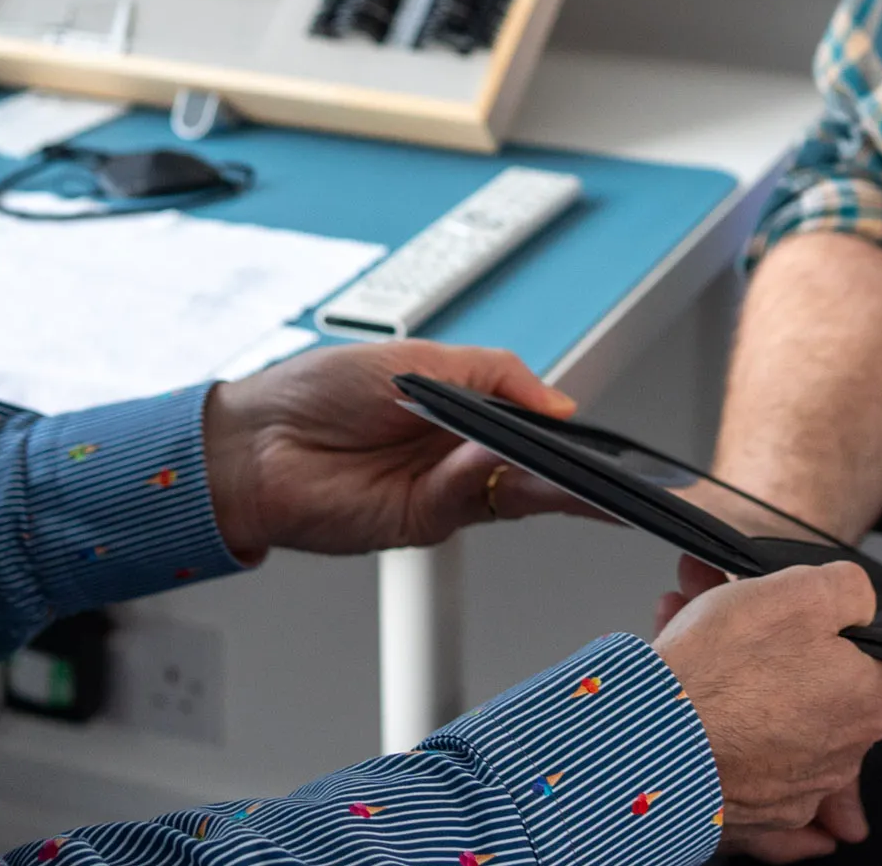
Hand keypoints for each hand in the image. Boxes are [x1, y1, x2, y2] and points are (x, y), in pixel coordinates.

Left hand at [199, 342, 591, 560]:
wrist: (253, 444)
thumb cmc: (315, 392)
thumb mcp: (415, 359)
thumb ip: (495, 374)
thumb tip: (559, 402)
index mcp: (465, 409)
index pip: (538, 425)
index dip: (577, 434)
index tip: (618, 443)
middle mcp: (462, 454)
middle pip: (543, 467)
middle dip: (588, 471)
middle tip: (629, 472)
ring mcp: (446, 491)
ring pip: (521, 491)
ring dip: (557, 483)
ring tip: (585, 470)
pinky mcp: (424, 522)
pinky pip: (472, 499)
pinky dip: (488, 477)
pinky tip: (493, 455)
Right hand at [655, 561, 881, 860]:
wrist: (645, 741)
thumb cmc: (721, 672)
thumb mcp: (800, 591)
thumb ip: (849, 590)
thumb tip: (859, 601)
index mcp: (868, 706)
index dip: (875, 643)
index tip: (845, 628)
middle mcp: (838, 759)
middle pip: (831, 694)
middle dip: (787, 650)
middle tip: (740, 613)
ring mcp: (790, 793)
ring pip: (779, 725)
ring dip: (744, 682)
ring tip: (690, 630)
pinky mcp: (743, 813)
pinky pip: (749, 777)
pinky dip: (733, 745)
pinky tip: (704, 703)